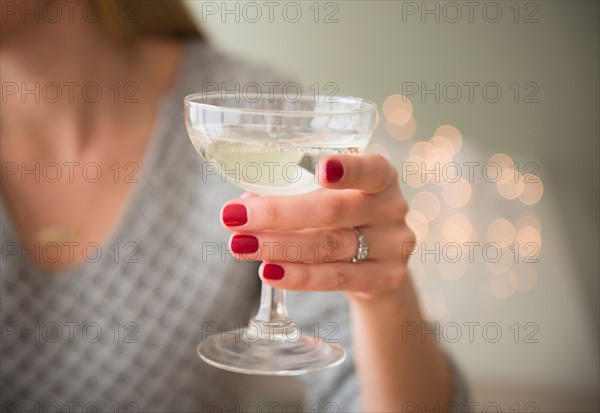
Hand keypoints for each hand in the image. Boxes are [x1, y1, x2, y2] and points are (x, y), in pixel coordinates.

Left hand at [220, 154, 415, 298]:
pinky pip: (337, 278)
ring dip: (279, 246)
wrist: (376, 262)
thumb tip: (243, 204)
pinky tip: (269, 272)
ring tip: (240, 245)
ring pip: (330, 246)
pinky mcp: (385, 278)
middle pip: (334, 210)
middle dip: (278, 214)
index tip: (318, 168)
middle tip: (233, 216)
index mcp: (381, 177)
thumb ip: (292, 194)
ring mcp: (392, 246)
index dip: (347, 169)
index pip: (370, 169)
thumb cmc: (342, 217)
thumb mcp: (327, 196)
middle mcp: (392, 208)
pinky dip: (299, 276)